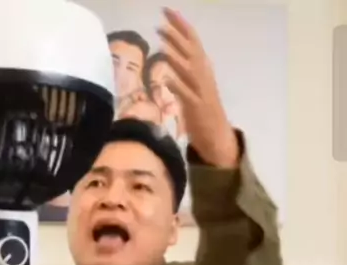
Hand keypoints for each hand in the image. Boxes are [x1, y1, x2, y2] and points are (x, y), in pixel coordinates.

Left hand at [158, 8, 238, 167]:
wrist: (217, 137)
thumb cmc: (203, 112)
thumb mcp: (193, 85)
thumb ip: (184, 70)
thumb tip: (170, 53)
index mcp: (203, 69)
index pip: (192, 41)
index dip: (180, 26)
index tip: (167, 11)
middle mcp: (204, 76)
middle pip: (190, 51)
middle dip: (177, 35)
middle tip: (161, 20)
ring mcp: (201, 92)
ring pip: (189, 70)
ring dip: (176, 56)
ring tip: (163, 42)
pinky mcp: (197, 108)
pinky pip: (185, 94)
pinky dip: (177, 85)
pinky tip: (166, 77)